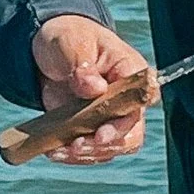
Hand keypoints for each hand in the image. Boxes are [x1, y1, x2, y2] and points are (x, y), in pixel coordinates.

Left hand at [28, 16, 153, 164]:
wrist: (50, 51)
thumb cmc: (68, 38)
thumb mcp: (70, 42)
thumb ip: (82, 65)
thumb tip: (94, 88)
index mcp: (129, 71)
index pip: (142, 97)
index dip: (128, 119)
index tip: (102, 133)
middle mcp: (127, 99)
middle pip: (131, 133)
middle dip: (105, 145)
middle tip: (78, 146)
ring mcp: (110, 118)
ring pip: (111, 148)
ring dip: (87, 154)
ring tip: (60, 151)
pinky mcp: (91, 130)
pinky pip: (89, 151)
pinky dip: (71, 156)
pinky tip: (53, 151)